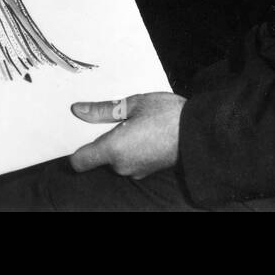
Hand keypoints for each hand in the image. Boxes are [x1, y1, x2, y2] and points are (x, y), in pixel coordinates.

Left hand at [68, 92, 185, 178]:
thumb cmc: (166, 115)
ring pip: (114, 158)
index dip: (74, 150)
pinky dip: (129, 148)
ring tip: (127, 120)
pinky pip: (129, 160)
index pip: (79, 161)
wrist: (200, 132)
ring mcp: (136, 171)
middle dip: (99, 139)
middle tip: (107, 116)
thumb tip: (78, 110)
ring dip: (116, 143)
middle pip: (98, 157)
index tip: (77, 132)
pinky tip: (140, 130)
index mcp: (114, 150)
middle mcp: (122, 166)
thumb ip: (103, 110)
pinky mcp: (147, 170)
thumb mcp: (132, 104)